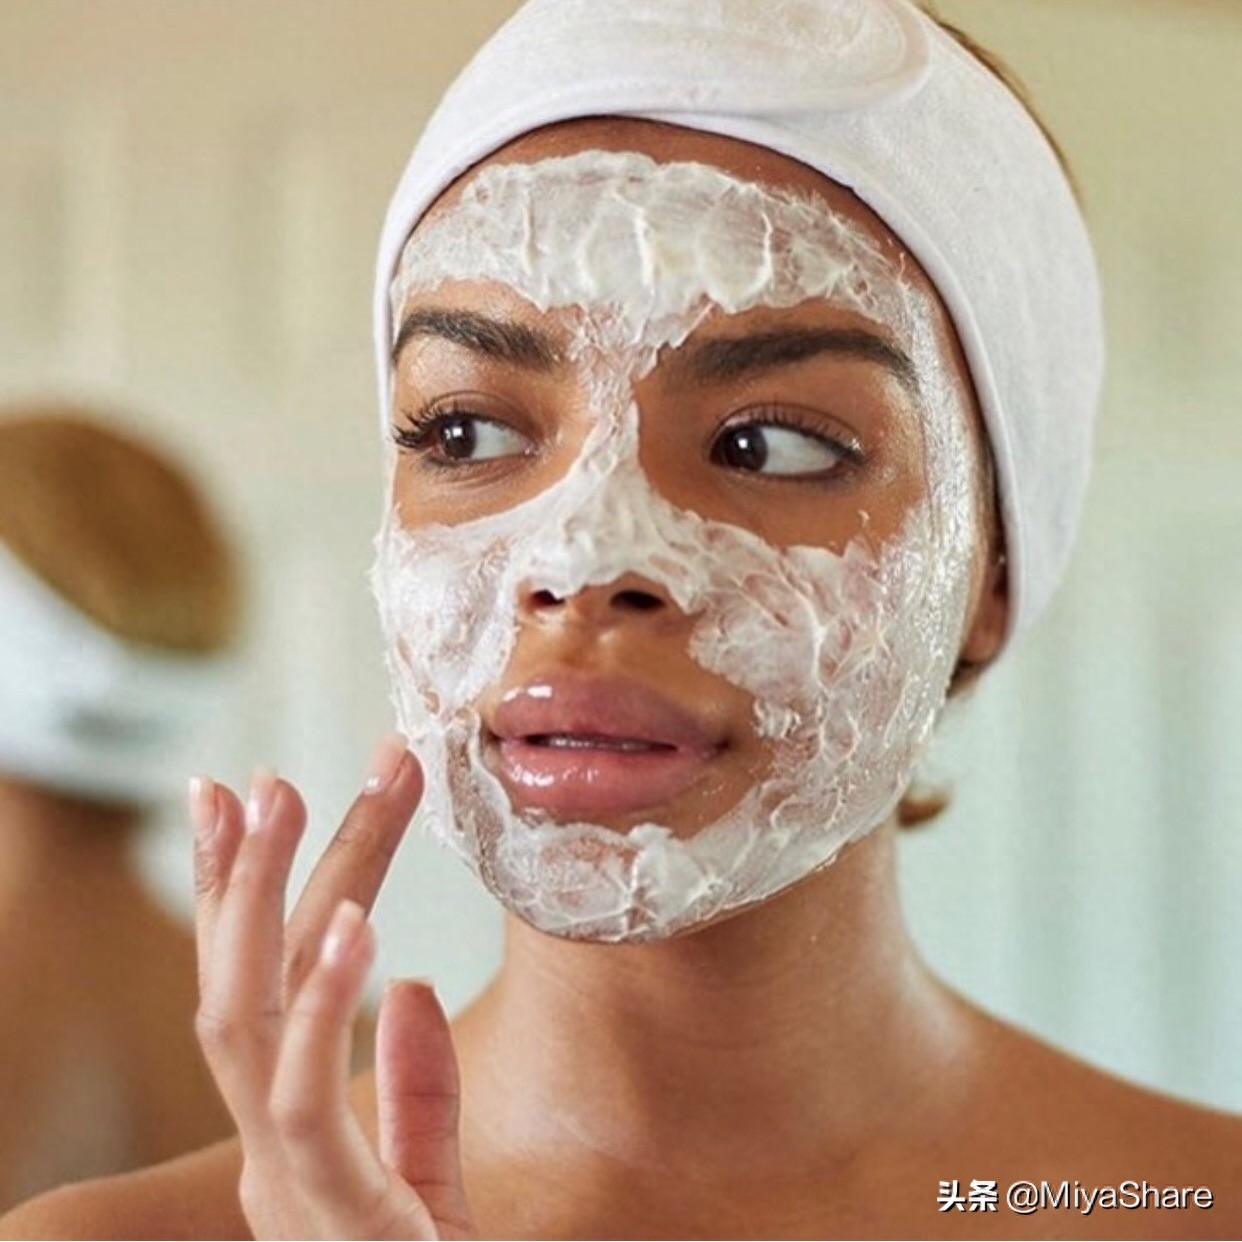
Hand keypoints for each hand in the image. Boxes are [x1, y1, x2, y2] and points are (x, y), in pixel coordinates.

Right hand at [189, 736, 475, 1239]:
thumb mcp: (432, 1180)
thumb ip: (418, 1089)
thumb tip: (416, 982)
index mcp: (287, 1137)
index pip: (249, 987)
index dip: (233, 892)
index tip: (235, 796)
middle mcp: (266, 1153)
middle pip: (239, 982)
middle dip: (245, 871)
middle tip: (264, 772)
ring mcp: (284, 1187)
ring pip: (242, 1021)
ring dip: (263, 904)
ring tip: (290, 799)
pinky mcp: (331, 1221)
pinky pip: (302, 1104)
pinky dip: (320, 1009)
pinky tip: (357, 929)